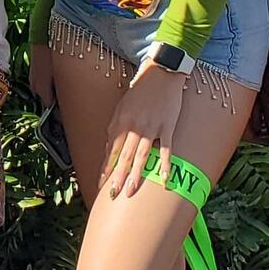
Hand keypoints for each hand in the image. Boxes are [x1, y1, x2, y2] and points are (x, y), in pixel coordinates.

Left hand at [100, 62, 190, 201]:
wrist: (161, 74)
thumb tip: (110, 148)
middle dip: (117, 177)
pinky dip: (165, 165)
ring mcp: (152, 128)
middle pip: (125, 157)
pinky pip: (166, 150)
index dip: (106, 168)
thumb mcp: (121, 107)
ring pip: (142, 156)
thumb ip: (115, 128)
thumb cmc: (140, 91)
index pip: (112, 151)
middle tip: (112, 195)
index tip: (101, 184)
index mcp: (121, 123)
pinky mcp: (168, 127)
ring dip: (136, 175)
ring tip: (130, 192)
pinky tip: (164, 179)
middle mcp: (134, 127)